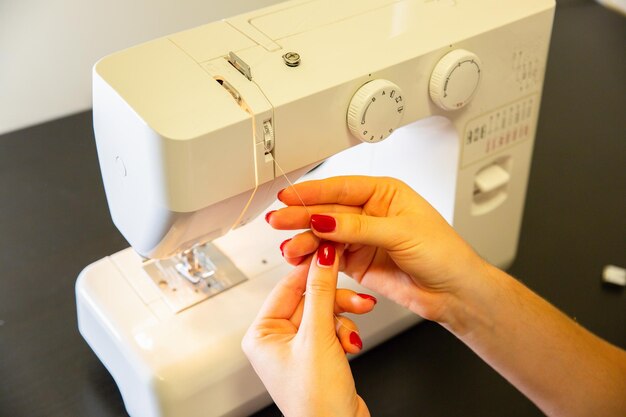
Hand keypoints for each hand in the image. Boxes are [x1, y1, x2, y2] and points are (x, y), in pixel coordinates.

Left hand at [242, 242, 372, 416]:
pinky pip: (332, 328)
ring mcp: (298, 348)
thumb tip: (322, 256)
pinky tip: (352, 344)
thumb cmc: (316, 401)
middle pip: (310, 298)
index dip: (312, 269)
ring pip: (325, 312)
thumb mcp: (318, 336)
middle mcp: (276, 339)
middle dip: (336, 301)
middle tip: (358, 299)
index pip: (287, 286)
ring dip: (344, 319)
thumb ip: (322, 291)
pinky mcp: (317, 355)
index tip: (331, 251)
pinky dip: (345, 333)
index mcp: (262, 333)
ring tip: (354, 330)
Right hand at [266, 176, 487, 323]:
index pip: (341, 189)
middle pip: (328, 211)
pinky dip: (313, 258)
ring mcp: (362, 238)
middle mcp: (370, 212)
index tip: (289, 197)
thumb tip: (324, 221)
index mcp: (384, 193)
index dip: (313, 192)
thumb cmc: (444, 254)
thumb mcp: (401, 234)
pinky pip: (329, 256)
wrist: (454, 293)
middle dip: (302, 216)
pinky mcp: (357, 261)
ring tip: (288, 248)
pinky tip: (299, 258)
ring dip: (305, 240)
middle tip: (278, 221)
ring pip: (325, 235)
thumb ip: (359, 228)